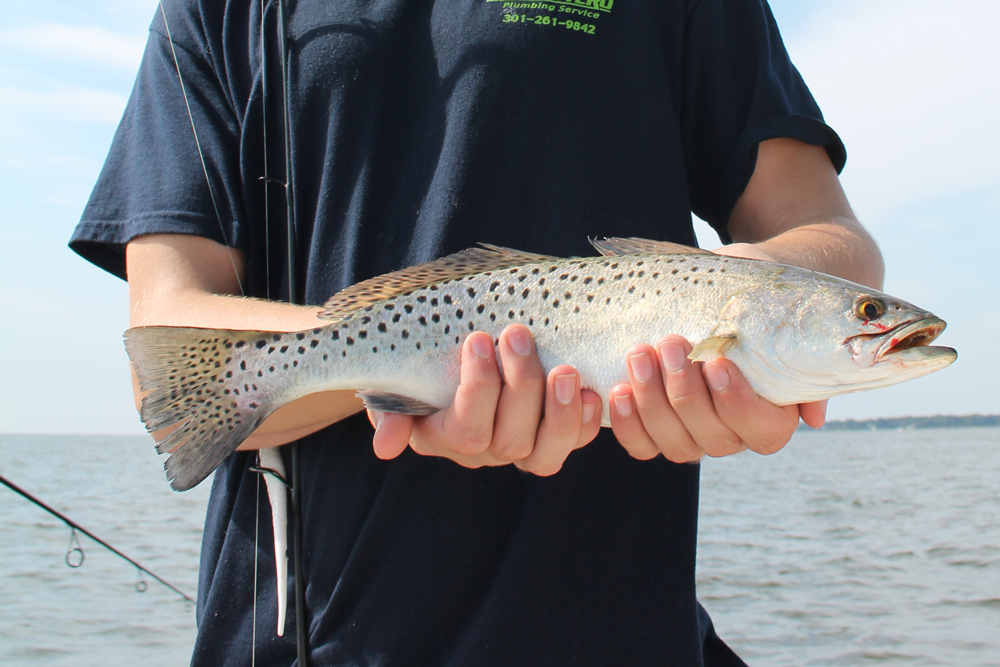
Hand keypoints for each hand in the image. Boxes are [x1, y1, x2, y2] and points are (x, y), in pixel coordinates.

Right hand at [368, 325, 602, 474]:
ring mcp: (521, 447)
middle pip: (511, 438)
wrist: (441, 360)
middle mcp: (485, 450)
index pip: (466, 428)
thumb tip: (386, 446)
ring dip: (560, 410)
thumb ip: (389, 414)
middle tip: (517, 334)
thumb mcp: (393, 387)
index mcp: (444, 436)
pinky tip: (593, 392)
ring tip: (565, 369)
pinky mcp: (552, 435)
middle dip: (521, 385)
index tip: (478, 339)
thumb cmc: (416, 369)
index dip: (477, 388)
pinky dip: (588, 422)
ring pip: (546, 450)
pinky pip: (576, 441)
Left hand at [607, 243, 826, 462]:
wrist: (722, 290)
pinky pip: (641, 445)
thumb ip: (795, 348)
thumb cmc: (754, 294)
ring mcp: (694, 435)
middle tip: (671, 344)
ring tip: (639, 353)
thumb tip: (812, 415)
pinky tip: (619, 389)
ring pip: (675, 444)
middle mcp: (735, 432)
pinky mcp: (655, 430)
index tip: (718, 362)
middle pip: (713, 437)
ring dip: (653, 401)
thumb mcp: (774, 302)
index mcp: (774, 412)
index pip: (763, 429)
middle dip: (686, 393)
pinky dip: (628, 422)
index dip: (738, 403)